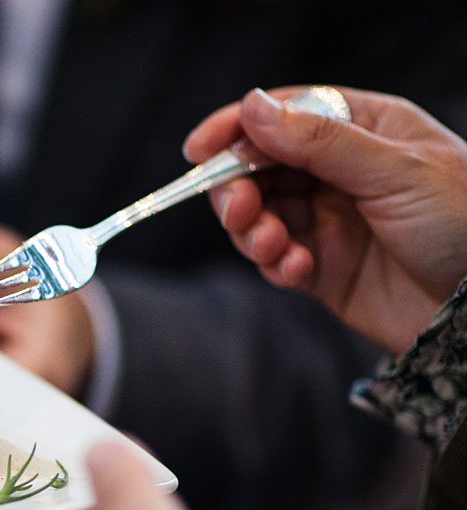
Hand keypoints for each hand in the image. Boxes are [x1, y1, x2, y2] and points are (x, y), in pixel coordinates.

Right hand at [184, 86, 466, 354]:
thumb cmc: (466, 224)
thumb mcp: (396, 172)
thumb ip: (320, 142)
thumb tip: (252, 108)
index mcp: (365, 131)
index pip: (286, 115)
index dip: (237, 129)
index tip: (199, 150)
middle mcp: (341, 173)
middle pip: (261, 168)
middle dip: (239, 189)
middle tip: (239, 211)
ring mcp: (328, 221)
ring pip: (261, 216)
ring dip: (254, 232)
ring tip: (274, 247)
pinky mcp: (321, 269)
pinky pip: (276, 261)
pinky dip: (276, 265)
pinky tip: (299, 270)